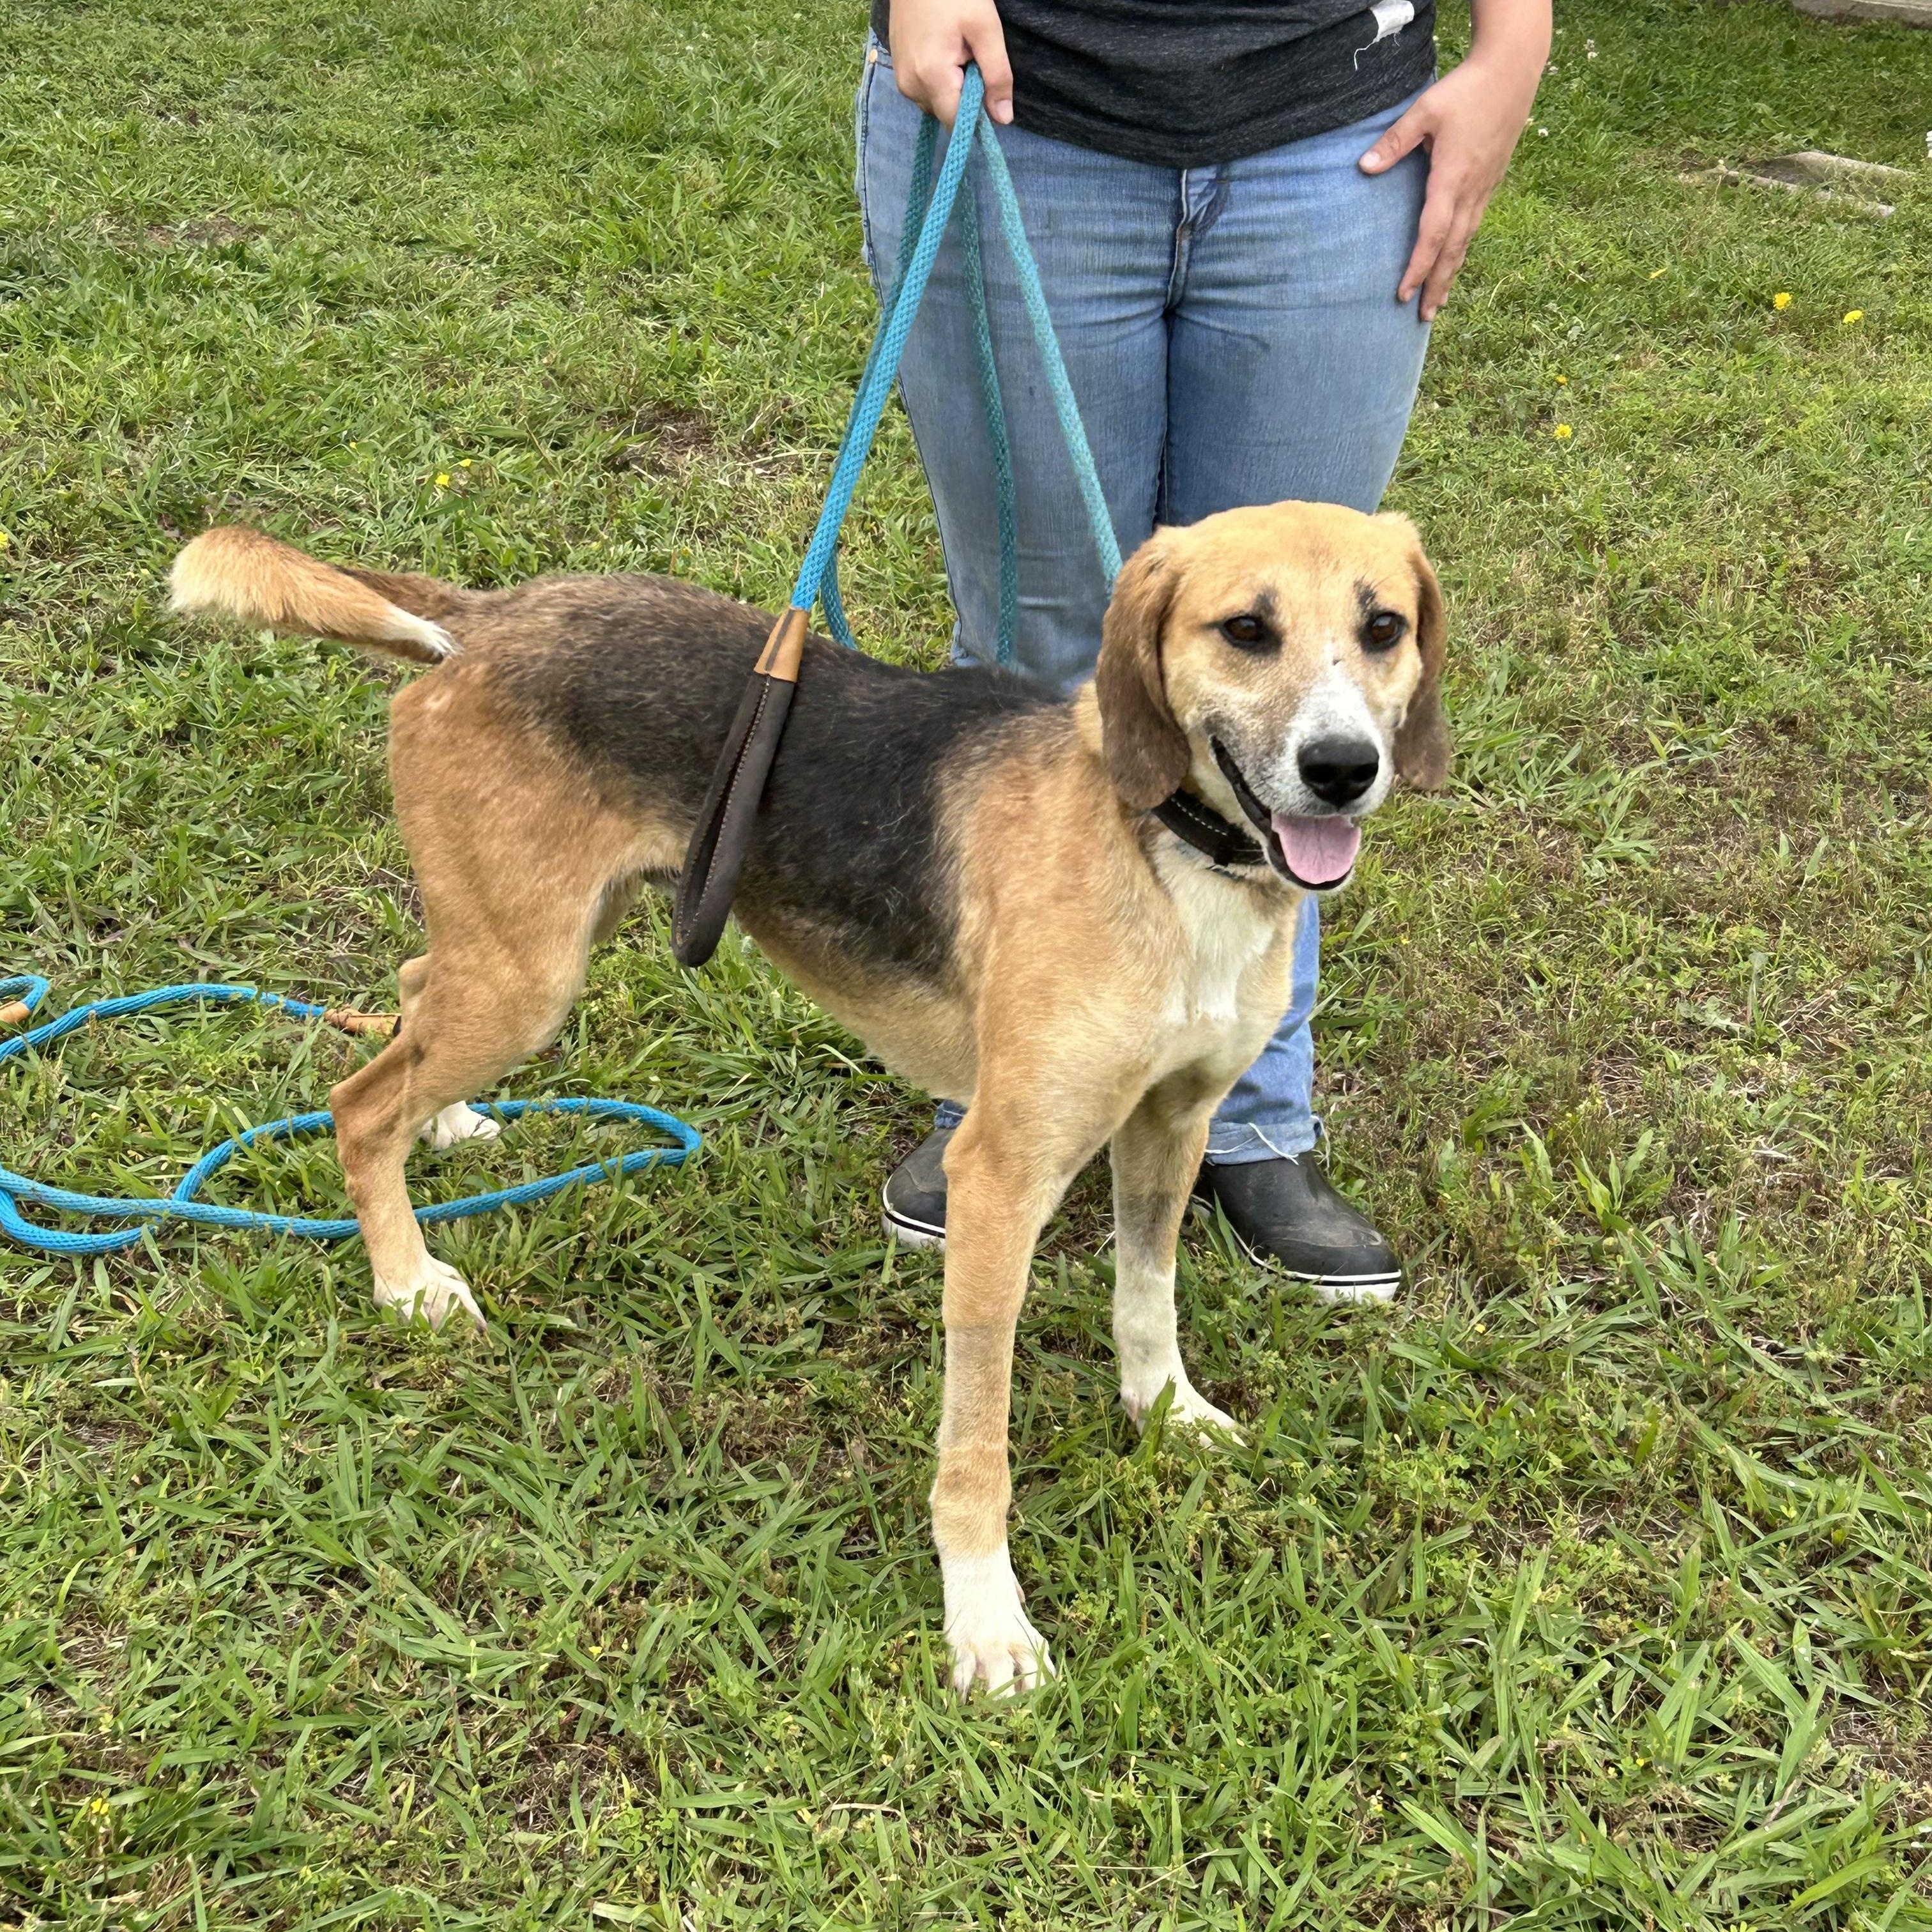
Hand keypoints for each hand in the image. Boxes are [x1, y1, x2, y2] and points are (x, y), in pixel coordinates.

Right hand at [887, 0, 1014, 127]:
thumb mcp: (985, 29)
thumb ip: (997, 75)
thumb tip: (1004, 119)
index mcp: (931, 77)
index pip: (957, 122)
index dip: (977, 117)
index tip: (988, 92)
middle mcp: (910, 86)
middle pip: (946, 114)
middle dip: (964, 97)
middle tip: (970, 57)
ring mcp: (901, 79)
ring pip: (935, 103)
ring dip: (951, 88)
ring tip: (955, 51)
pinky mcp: (898, 70)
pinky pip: (924, 90)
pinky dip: (938, 80)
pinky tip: (942, 51)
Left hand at [1359, 0, 1549, 320]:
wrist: (1512, 71)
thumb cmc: (1466, 89)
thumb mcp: (1424, 111)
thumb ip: (1394, 142)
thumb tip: (1364, 168)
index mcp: (1452, 179)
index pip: (1432, 235)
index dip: (1417, 267)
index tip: (1403, 294)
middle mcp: (1471, 191)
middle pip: (1452, 249)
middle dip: (1437, 284)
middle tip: (1424, 316)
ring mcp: (1484, 188)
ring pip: (1465, 241)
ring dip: (1451, 273)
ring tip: (1438, 301)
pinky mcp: (1491, 181)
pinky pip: (1473, 225)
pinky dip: (1461, 249)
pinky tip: (1454, 260)